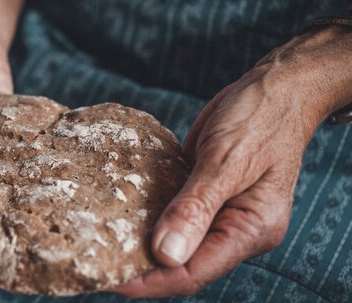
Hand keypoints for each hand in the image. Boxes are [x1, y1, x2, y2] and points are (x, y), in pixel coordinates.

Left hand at [116, 26, 351, 296]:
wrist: (272, 88)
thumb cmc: (260, 118)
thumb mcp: (226, 161)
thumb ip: (196, 207)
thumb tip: (164, 255)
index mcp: (250, 229)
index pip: (195, 272)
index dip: (152, 281)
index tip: (111, 278)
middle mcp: (234, 228)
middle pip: (182, 263)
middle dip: (142, 266)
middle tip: (97, 262)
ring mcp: (217, 212)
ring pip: (174, 240)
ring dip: (141, 243)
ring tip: (100, 244)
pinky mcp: (202, 194)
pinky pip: (172, 213)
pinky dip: (148, 215)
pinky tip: (117, 214)